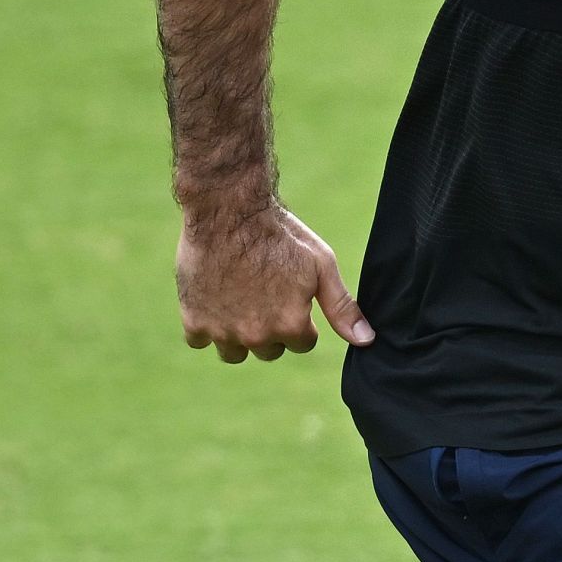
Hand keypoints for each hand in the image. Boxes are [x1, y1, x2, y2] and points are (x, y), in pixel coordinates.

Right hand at [175, 203, 373, 362]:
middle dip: (270, 327)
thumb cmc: (280, 234)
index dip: (298, 317)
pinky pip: (199, 340)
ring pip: (234, 352)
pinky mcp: (193, 321)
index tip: (289, 292)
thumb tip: (367, 341)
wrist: (228, 208)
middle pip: (269, 350)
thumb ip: (342, 307)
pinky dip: (205, 324)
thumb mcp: (321, 265)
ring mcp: (222, 331)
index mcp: (291, 325)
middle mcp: (257, 336)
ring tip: (239, 298)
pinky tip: (214, 297)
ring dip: (238, 334)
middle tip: (264, 291)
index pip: (302, 342)